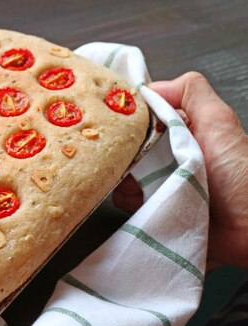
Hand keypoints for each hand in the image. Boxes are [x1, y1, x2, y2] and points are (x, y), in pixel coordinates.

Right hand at [113, 72, 247, 268]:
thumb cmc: (240, 176)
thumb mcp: (219, 122)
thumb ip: (192, 92)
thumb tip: (152, 85)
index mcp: (182, 132)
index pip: (143, 118)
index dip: (128, 120)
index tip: (120, 125)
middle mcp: (169, 156)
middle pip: (128, 147)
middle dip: (123, 153)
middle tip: (133, 161)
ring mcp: (160, 183)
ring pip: (123, 174)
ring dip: (125, 180)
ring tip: (143, 187)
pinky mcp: (155, 209)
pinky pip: (127, 202)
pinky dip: (129, 202)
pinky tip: (144, 203)